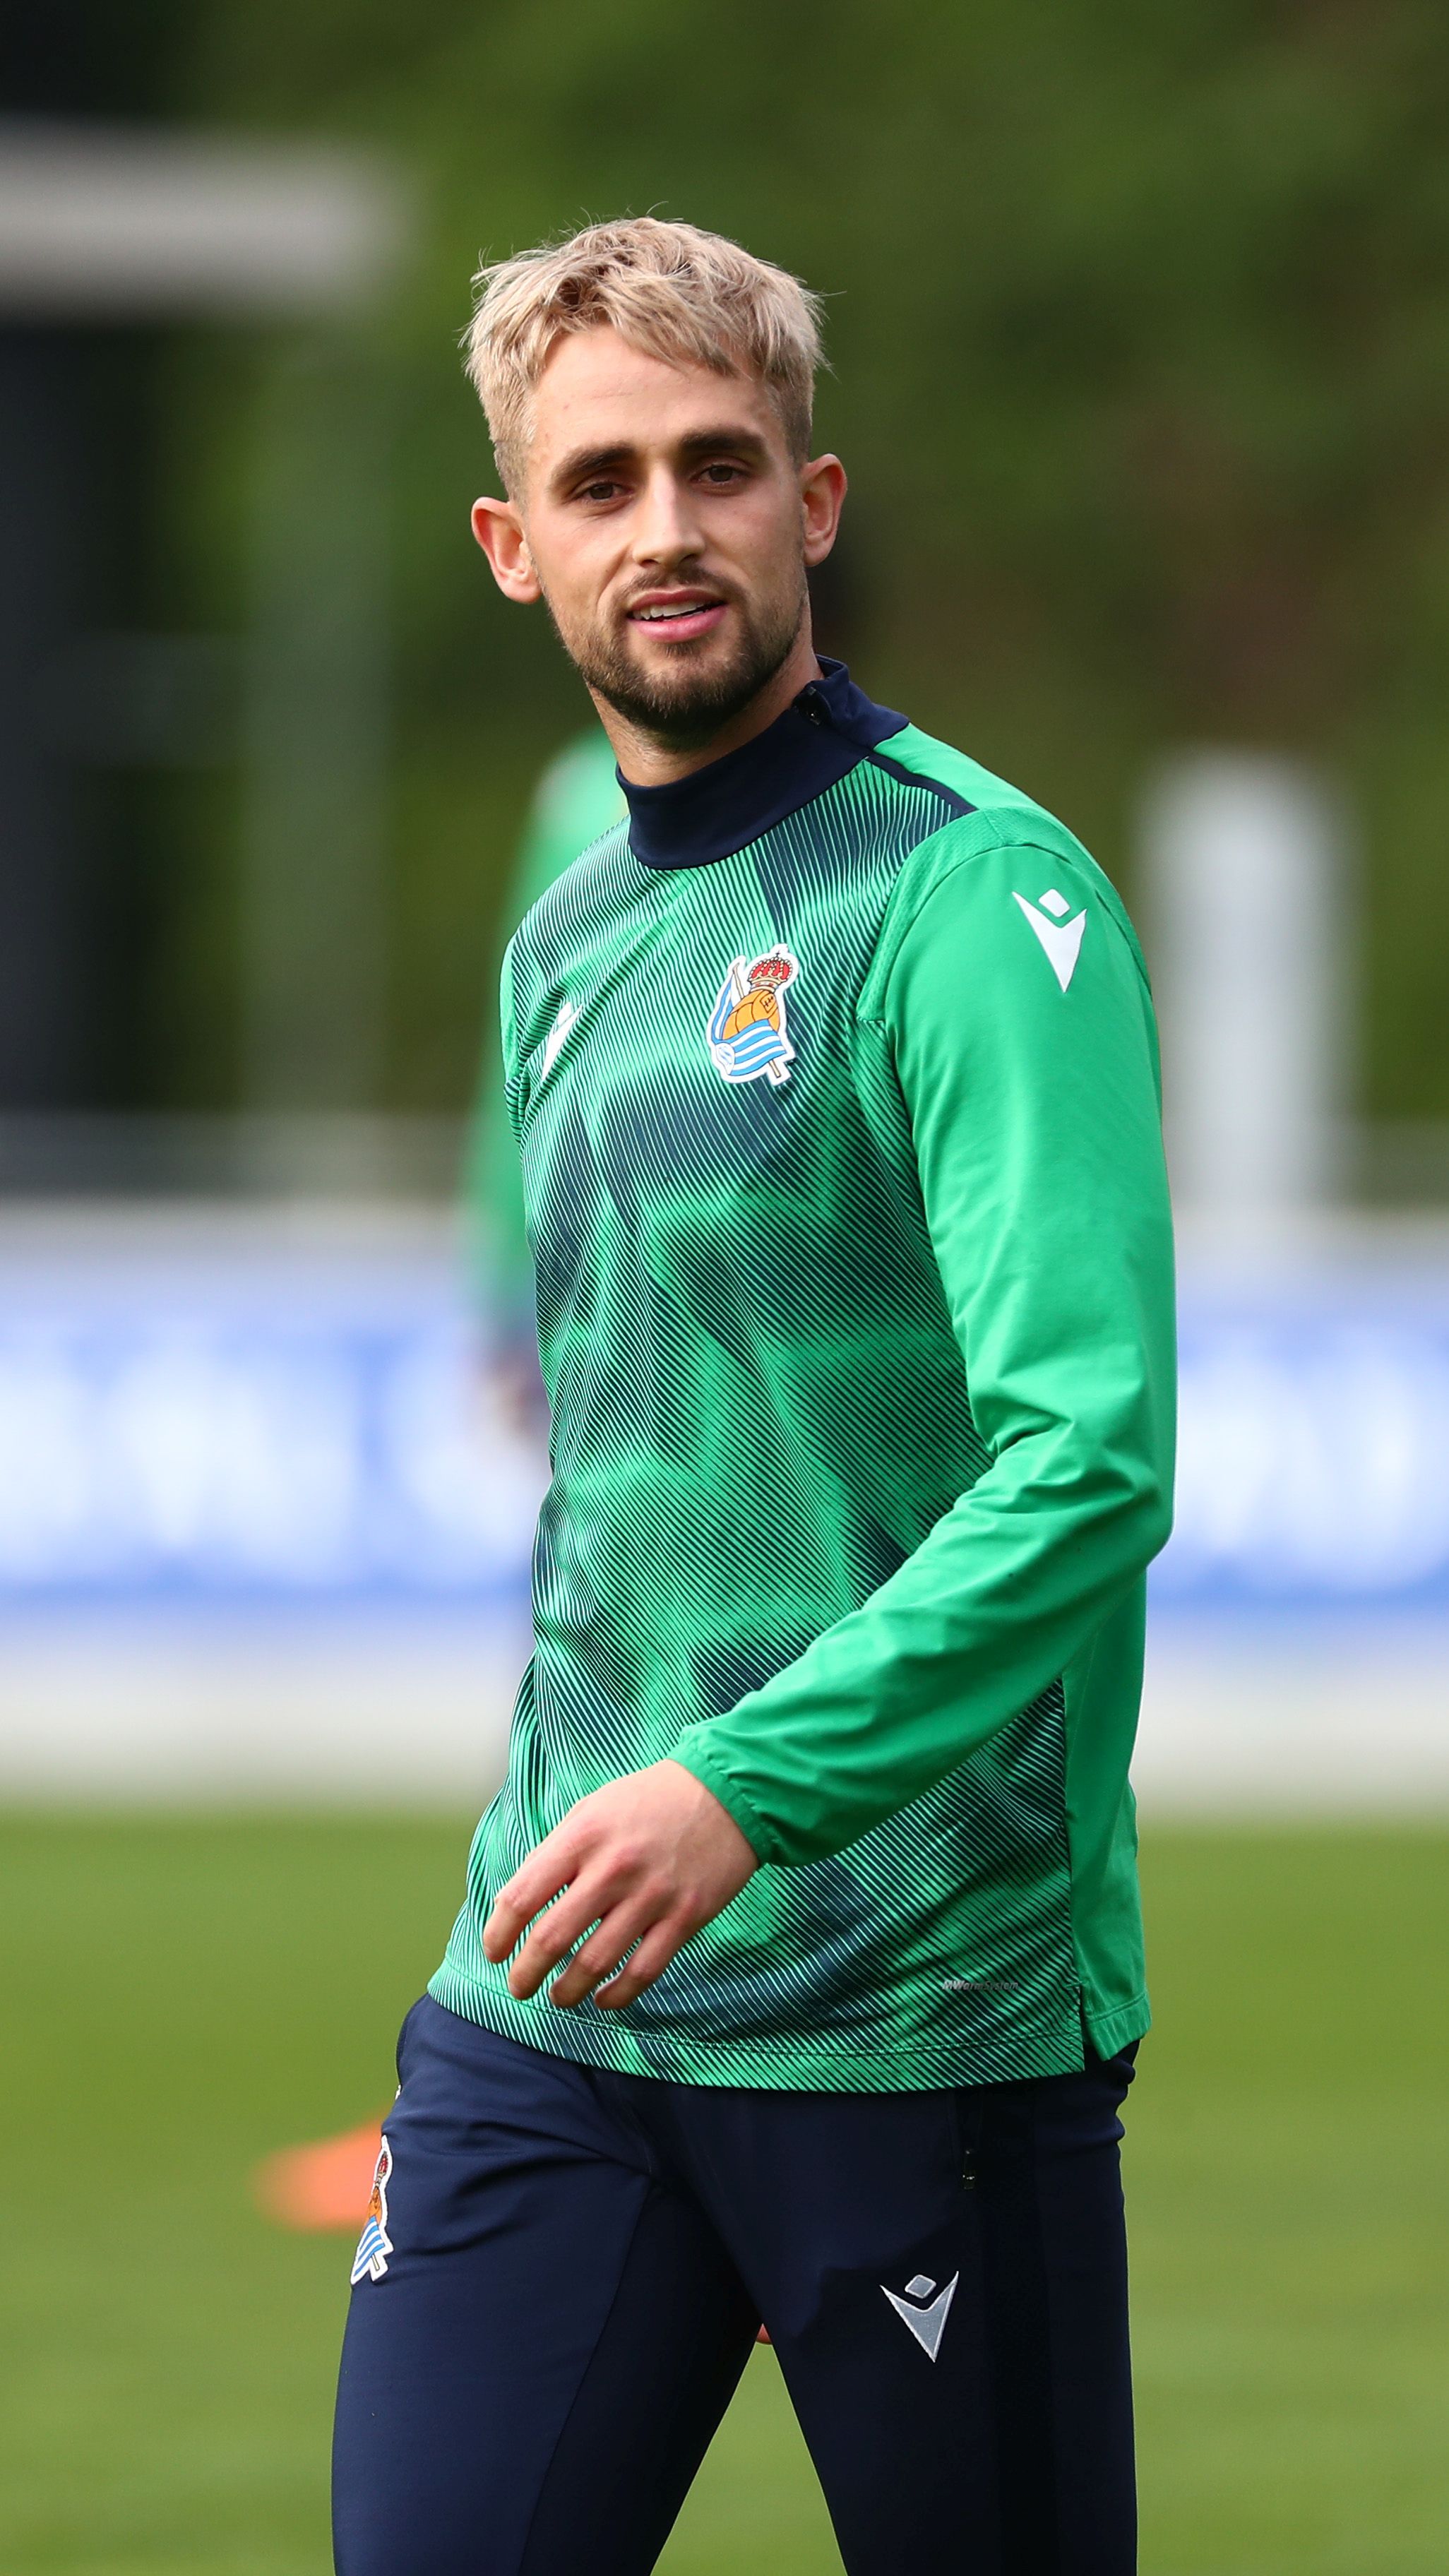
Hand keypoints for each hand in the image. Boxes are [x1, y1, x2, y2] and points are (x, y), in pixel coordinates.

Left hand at [481, 1760, 756, 2010]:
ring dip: (567, 1991)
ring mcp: (651, 1896)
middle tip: (519, 1987)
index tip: (494, 1952)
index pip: (521, 1897)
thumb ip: (556, 1852)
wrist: (726, 1791)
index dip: (498, 1933)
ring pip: (595, 1964)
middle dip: (526, 1973)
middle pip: (552, 1938)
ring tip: (559, 1997)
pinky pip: (643, 1972)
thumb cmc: (648, 1801)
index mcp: (582, 1837)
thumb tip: (520, 1903)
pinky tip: (603, 1999)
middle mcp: (612, 1868)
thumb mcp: (592, 1809)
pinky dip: (617, 1996)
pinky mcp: (685, 1917)